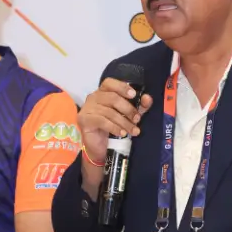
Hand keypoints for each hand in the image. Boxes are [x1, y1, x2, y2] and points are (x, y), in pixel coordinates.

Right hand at [78, 79, 152, 197]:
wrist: (100, 148)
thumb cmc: (114, 128)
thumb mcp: (129, 116)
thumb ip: (139, 106)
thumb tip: (148, 98)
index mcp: (103, 92)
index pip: (109, 83)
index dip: (122, 87)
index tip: (134, 95)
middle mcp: (93, 97)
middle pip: (112, 98)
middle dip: (128, 109)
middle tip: (137, 119)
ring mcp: (87, 108)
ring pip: (109, 111)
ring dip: (124, 122)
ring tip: (134, 131)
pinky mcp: (84, 119)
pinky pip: (102, 121)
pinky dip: (114, 127)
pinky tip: (122, 133)